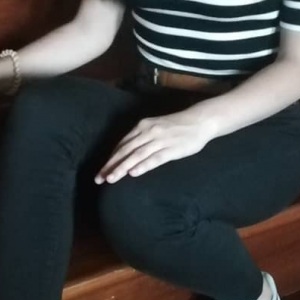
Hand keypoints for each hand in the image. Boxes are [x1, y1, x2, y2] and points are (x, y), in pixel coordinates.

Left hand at [95, 110, 217, 183]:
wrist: (200, 120)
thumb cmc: (177, 125)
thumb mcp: (155, 127)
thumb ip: (142, 138)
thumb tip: (126, 153)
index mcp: (142, 126)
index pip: (122, 144)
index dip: (110, 159)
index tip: (101, 172)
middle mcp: (148, 132)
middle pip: (125, 151)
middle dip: (111, 165)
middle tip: (99, 179)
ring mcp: (160, 140)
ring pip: (136, 155)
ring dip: (122, 167)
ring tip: (111, 179)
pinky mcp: (171, 149)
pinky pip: (154, 158)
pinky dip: (143, 166)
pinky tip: (133, 173)